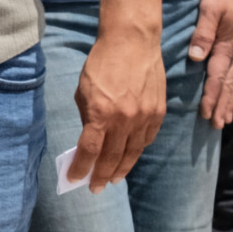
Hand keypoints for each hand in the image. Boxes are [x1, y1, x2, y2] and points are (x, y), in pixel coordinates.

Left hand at [70, 26, 165, 191]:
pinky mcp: (158, 112)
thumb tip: (89, 139)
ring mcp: (144, 117)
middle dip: (101, 176)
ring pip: (133, 152)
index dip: (81, 168)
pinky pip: (147, 139)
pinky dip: (137, 151)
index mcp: (101, 113)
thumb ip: (87, 117)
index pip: (90, 150)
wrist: (132, 42)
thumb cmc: (101, 63)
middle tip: (95, 188)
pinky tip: (130, 157)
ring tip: (113, 179)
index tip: (74, 179)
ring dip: (122, 169)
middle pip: (111, 157)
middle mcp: (124, 119)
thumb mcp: (83, 91)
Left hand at [187, 0, 232, 126]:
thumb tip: (196, 56)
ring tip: (224, 120)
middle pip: (228, 84)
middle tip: (216, 126)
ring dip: (229, 101)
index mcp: (227, 45)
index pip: (217, 77)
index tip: (206, 114)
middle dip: (222, 105)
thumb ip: (203, 31)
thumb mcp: (211, 6)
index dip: (211, 97)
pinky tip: (230, 96)